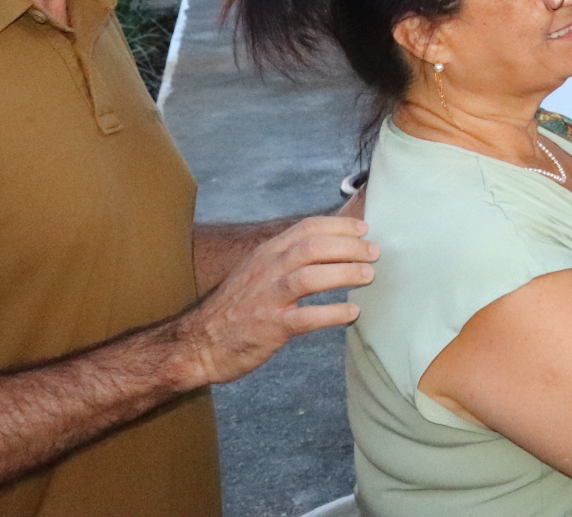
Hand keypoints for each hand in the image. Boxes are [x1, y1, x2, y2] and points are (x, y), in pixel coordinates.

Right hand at [173, 216, 377, 387]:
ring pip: (310, 277)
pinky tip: (352, 313)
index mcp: (265, 254)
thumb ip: (286, 257)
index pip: (306, 228)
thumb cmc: (236, 308)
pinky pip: (306, 317)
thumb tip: (329, 244)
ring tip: (369, 275)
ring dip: (344, 273)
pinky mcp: (269, 328)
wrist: (197, 345)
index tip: (364, 228)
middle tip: (374, 253)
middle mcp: (266, 271)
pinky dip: (333, 313)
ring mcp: (266, 299)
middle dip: (349, 247)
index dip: (339, 225)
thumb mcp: (256, 272)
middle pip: (312, 247)